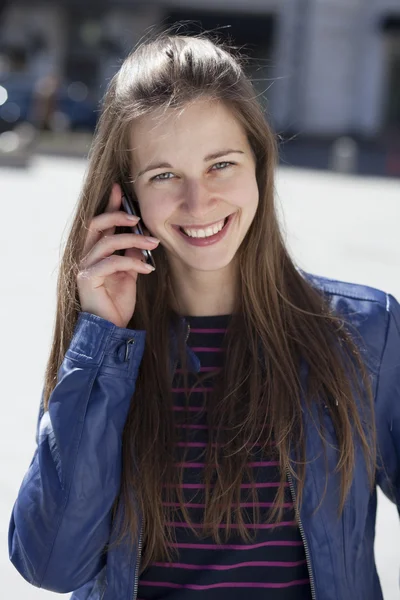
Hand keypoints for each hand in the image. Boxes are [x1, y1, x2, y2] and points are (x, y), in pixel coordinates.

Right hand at [77, 183, 158, 327]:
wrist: (110, 330)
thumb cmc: (116, 303)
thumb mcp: (129, 274)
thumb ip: (132, 255)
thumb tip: (142, 239)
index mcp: (94, 252)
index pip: (100, 222)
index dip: (109, 204)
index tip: (120, 189)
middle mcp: (85, 256)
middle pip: (96, 223)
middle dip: (117, 214)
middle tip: (138, 217)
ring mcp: (84, 267)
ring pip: (109, 241)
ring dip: (135, 239)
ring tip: (154, 243)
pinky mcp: (88, 278)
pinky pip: (113, 261)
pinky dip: (134, 262)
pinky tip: (147, 268)